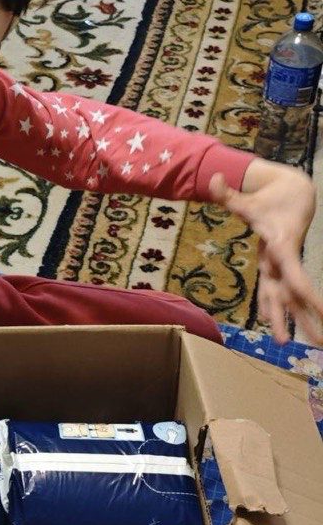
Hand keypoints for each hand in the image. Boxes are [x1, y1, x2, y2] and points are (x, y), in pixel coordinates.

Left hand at [209, 160, 322, 343]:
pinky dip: (276, 308)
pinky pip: (276, 292)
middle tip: (319, 341)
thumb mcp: (245, 198)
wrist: (295, 196)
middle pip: (293, 292)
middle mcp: (284, 259)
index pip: (293, 269)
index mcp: (280, 244)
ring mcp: (282, 265)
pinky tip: (277, 329)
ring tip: (308, 345)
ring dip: (298, 320)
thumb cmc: (267, 201)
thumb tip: (212, 179)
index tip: (315, 302)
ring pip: (288, 297)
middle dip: (305, 317)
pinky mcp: (277, 268)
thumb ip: (227, 193)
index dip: (303, 286)